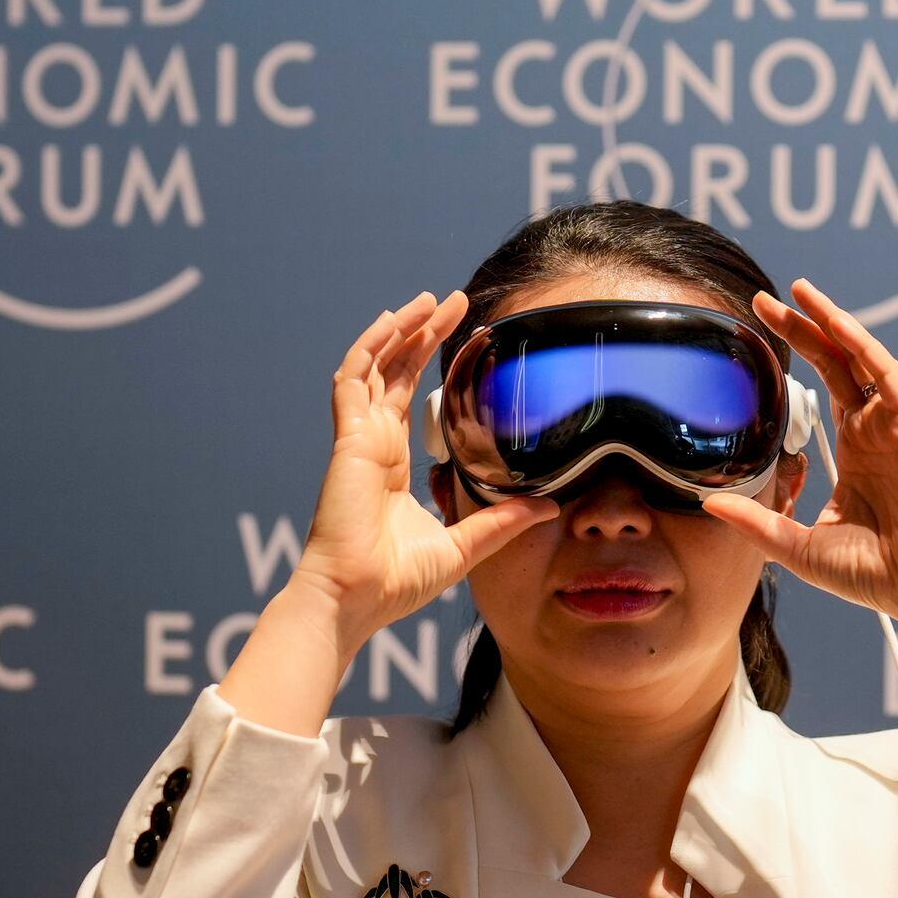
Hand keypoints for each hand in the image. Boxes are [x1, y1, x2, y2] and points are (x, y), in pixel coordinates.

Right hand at [294, 290, 558, 652]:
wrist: (356, 597)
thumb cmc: (395, 581)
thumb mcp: (465, 543)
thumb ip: (503, 520)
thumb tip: (549, 504)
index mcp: (393, 463)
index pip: (410, 398)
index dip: (431, 365)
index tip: (464, 341)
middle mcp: (374, 443)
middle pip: (396, 371)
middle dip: (422, 334)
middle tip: (453, 302)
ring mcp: (359, 438)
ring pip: (375, 365)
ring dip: (400, 329)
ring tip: (430, 300)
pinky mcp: (349, 439)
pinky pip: (354, 379)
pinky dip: (370, 346)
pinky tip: (393, 321)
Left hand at [701, 279, 897, 650]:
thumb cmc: (874, 574)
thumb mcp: (797, 544)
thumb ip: (757, 521)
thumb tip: (708, 503)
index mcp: (854, 452)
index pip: (822, 388)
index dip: (795, 357)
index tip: (759, 334)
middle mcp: (874, 432)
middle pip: (837, 362)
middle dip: (803, 328)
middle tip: (765, 300)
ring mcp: (894, 428)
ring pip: (862, 359)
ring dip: (832, 323)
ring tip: (800, 292)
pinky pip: (889, 377)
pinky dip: (864, 347)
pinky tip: (838, 324)